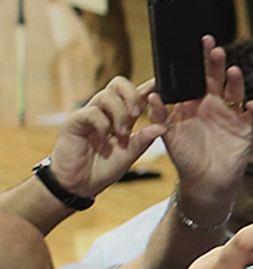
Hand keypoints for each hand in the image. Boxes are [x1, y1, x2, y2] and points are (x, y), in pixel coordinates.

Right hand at [46, 76, 164, 200]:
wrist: (80, 184)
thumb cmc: (103, 169)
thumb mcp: (130, 155)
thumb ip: (144, 140)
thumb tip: (162, 127)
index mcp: (121, 118)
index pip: (135, 96)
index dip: (147, 88)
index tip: (160, 85)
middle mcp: (105, 112)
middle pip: (118, 84)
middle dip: (131, 95)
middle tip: (137, 114)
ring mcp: (89, 114)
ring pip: (106, 96)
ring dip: (119, 115)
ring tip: (120, 134)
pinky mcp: (75, 121)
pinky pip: (92, 112)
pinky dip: (102, 126)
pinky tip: (103, 140)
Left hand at [158, 37, 252, 215]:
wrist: (204, 182)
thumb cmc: (185, 156)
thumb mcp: (167, 135)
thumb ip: (159, 115)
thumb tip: (152, 95)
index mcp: (195, 102)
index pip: (197, 76)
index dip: (198, 60)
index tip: (197, 43)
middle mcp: (215, 105)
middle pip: (217, 79)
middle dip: (215, 63)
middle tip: (214, 49)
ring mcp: (232, 117)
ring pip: (236, 93)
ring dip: (235, 82)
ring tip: (232, 71)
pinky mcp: (246, 131)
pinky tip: (252, 105)